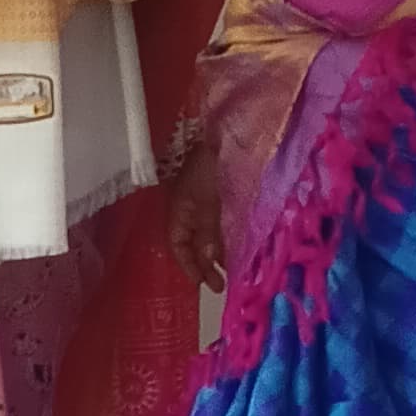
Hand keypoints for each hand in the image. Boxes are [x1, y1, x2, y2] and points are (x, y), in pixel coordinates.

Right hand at [164, 140, 225, 286]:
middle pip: (193, 243)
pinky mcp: (219, 192)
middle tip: (221, 285)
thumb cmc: (207, 165)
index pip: (178, 246)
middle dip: (205, 264)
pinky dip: (226, 235)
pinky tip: (238, 244)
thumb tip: (208, 259)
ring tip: (232, 269)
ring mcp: (203, 200)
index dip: (189, 267)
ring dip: (217, 252)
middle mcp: (188, 209)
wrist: (215, 130)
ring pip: (208, 233)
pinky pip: (219, 221)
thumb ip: (208, 230)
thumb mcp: (207, 200)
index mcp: (178, 211)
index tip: (204, 284)